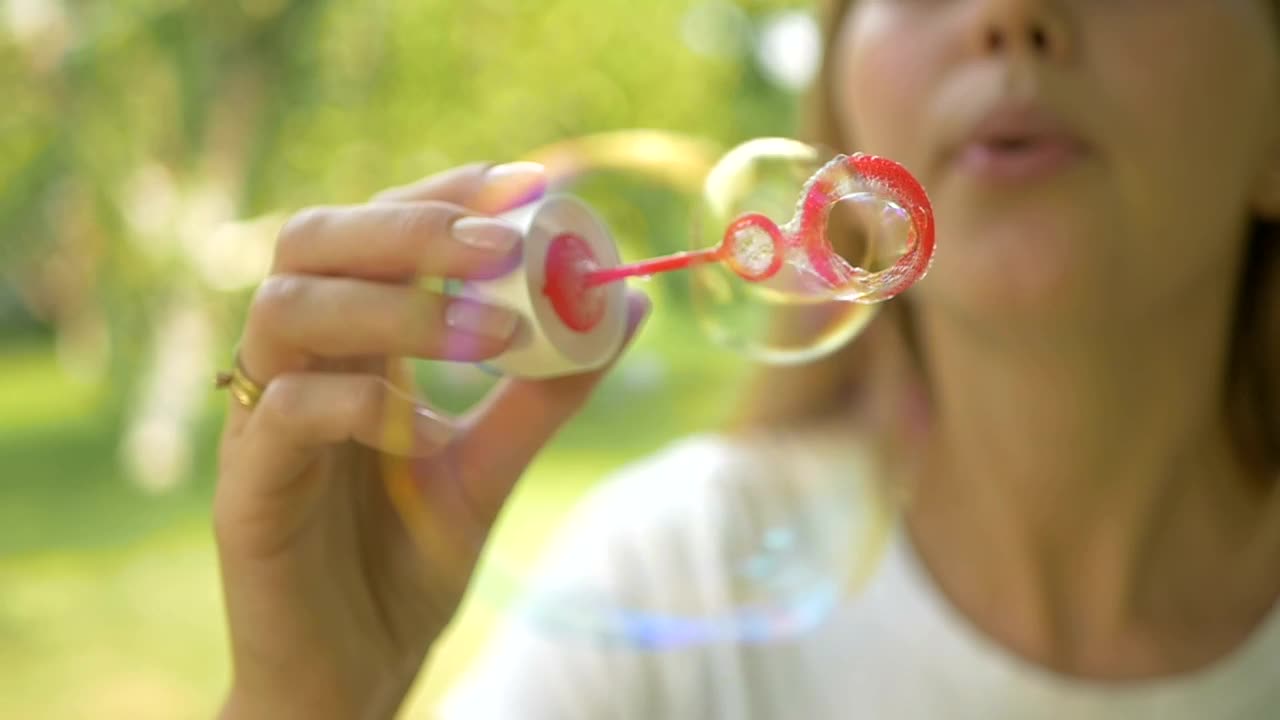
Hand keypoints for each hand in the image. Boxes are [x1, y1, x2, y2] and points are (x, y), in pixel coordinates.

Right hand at [213, 162, 649, 719]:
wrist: (355, 671)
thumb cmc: (407, 560)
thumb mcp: (490, 464)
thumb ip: (547, 392)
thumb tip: (624, 303)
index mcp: (351, 346)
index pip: (376, 230)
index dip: (442, 195)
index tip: (523, 185)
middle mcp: (297, 363)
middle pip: (313, 241)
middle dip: (408, 228)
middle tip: (500, 245)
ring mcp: (260, 421)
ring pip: (288, 310)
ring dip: (390, 304)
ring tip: (485, 332)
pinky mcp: (245, 488)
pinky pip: (282, 411)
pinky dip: (354, 399)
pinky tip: (414, 421)